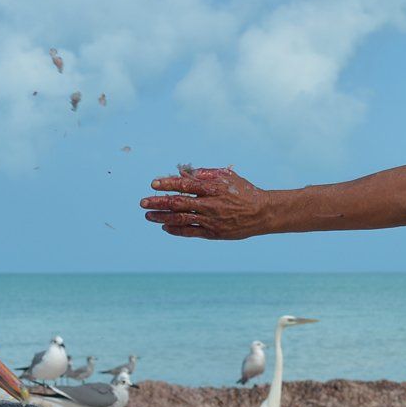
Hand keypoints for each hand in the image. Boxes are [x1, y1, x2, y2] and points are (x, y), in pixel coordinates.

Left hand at [140, 168, 271, 239]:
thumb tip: (185, 172)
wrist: (262, 213)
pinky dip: (176, 230)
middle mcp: (210, 205)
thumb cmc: (243, 191)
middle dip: (158, 202)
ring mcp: (211, 221)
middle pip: (179, 203)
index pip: (185, 185)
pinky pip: (191, 232)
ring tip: (148, 216)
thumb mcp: (227, 176)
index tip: (153, 183)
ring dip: (162, 218)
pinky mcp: (214, 233)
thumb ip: (205, 173)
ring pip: (181, 219)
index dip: (168, 184)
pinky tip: (165, 227)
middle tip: (143, 202)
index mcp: (213, 188)